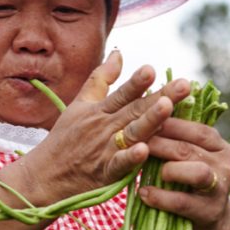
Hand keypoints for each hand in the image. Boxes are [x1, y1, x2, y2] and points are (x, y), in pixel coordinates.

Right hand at [22, 51, 190, 202]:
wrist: (43, 176)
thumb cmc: (64, 140)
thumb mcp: (79, 105)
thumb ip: (101, 79)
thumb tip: (119, 53)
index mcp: (99, 111)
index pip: (123, 93)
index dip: (138, 81)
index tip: (154, 68)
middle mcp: (104, 127)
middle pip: (136, 110)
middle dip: (162, 96)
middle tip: (185, 84)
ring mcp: (105, 150)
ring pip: (132, 133)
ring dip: (150, 120)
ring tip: (167, 107)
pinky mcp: (104, 173)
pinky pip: (119, 164)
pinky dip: (130, 158)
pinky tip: (144, 150)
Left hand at [137, 117, 229, 229]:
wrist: (209, 220)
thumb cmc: (190, 183)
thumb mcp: (190, 158)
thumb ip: (177, 140)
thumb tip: (148, 113)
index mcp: (220, 145)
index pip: (195, 128)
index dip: (168, 123)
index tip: (143, 118)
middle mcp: (225, 164)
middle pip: (189, 149)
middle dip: (159, 144)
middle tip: (135, 141)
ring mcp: (219, 188)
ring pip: (196, 172)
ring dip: (168, 169)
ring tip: (146, 168)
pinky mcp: (209, 211)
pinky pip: (182, 202)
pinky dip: (160, 197)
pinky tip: (144, 193)